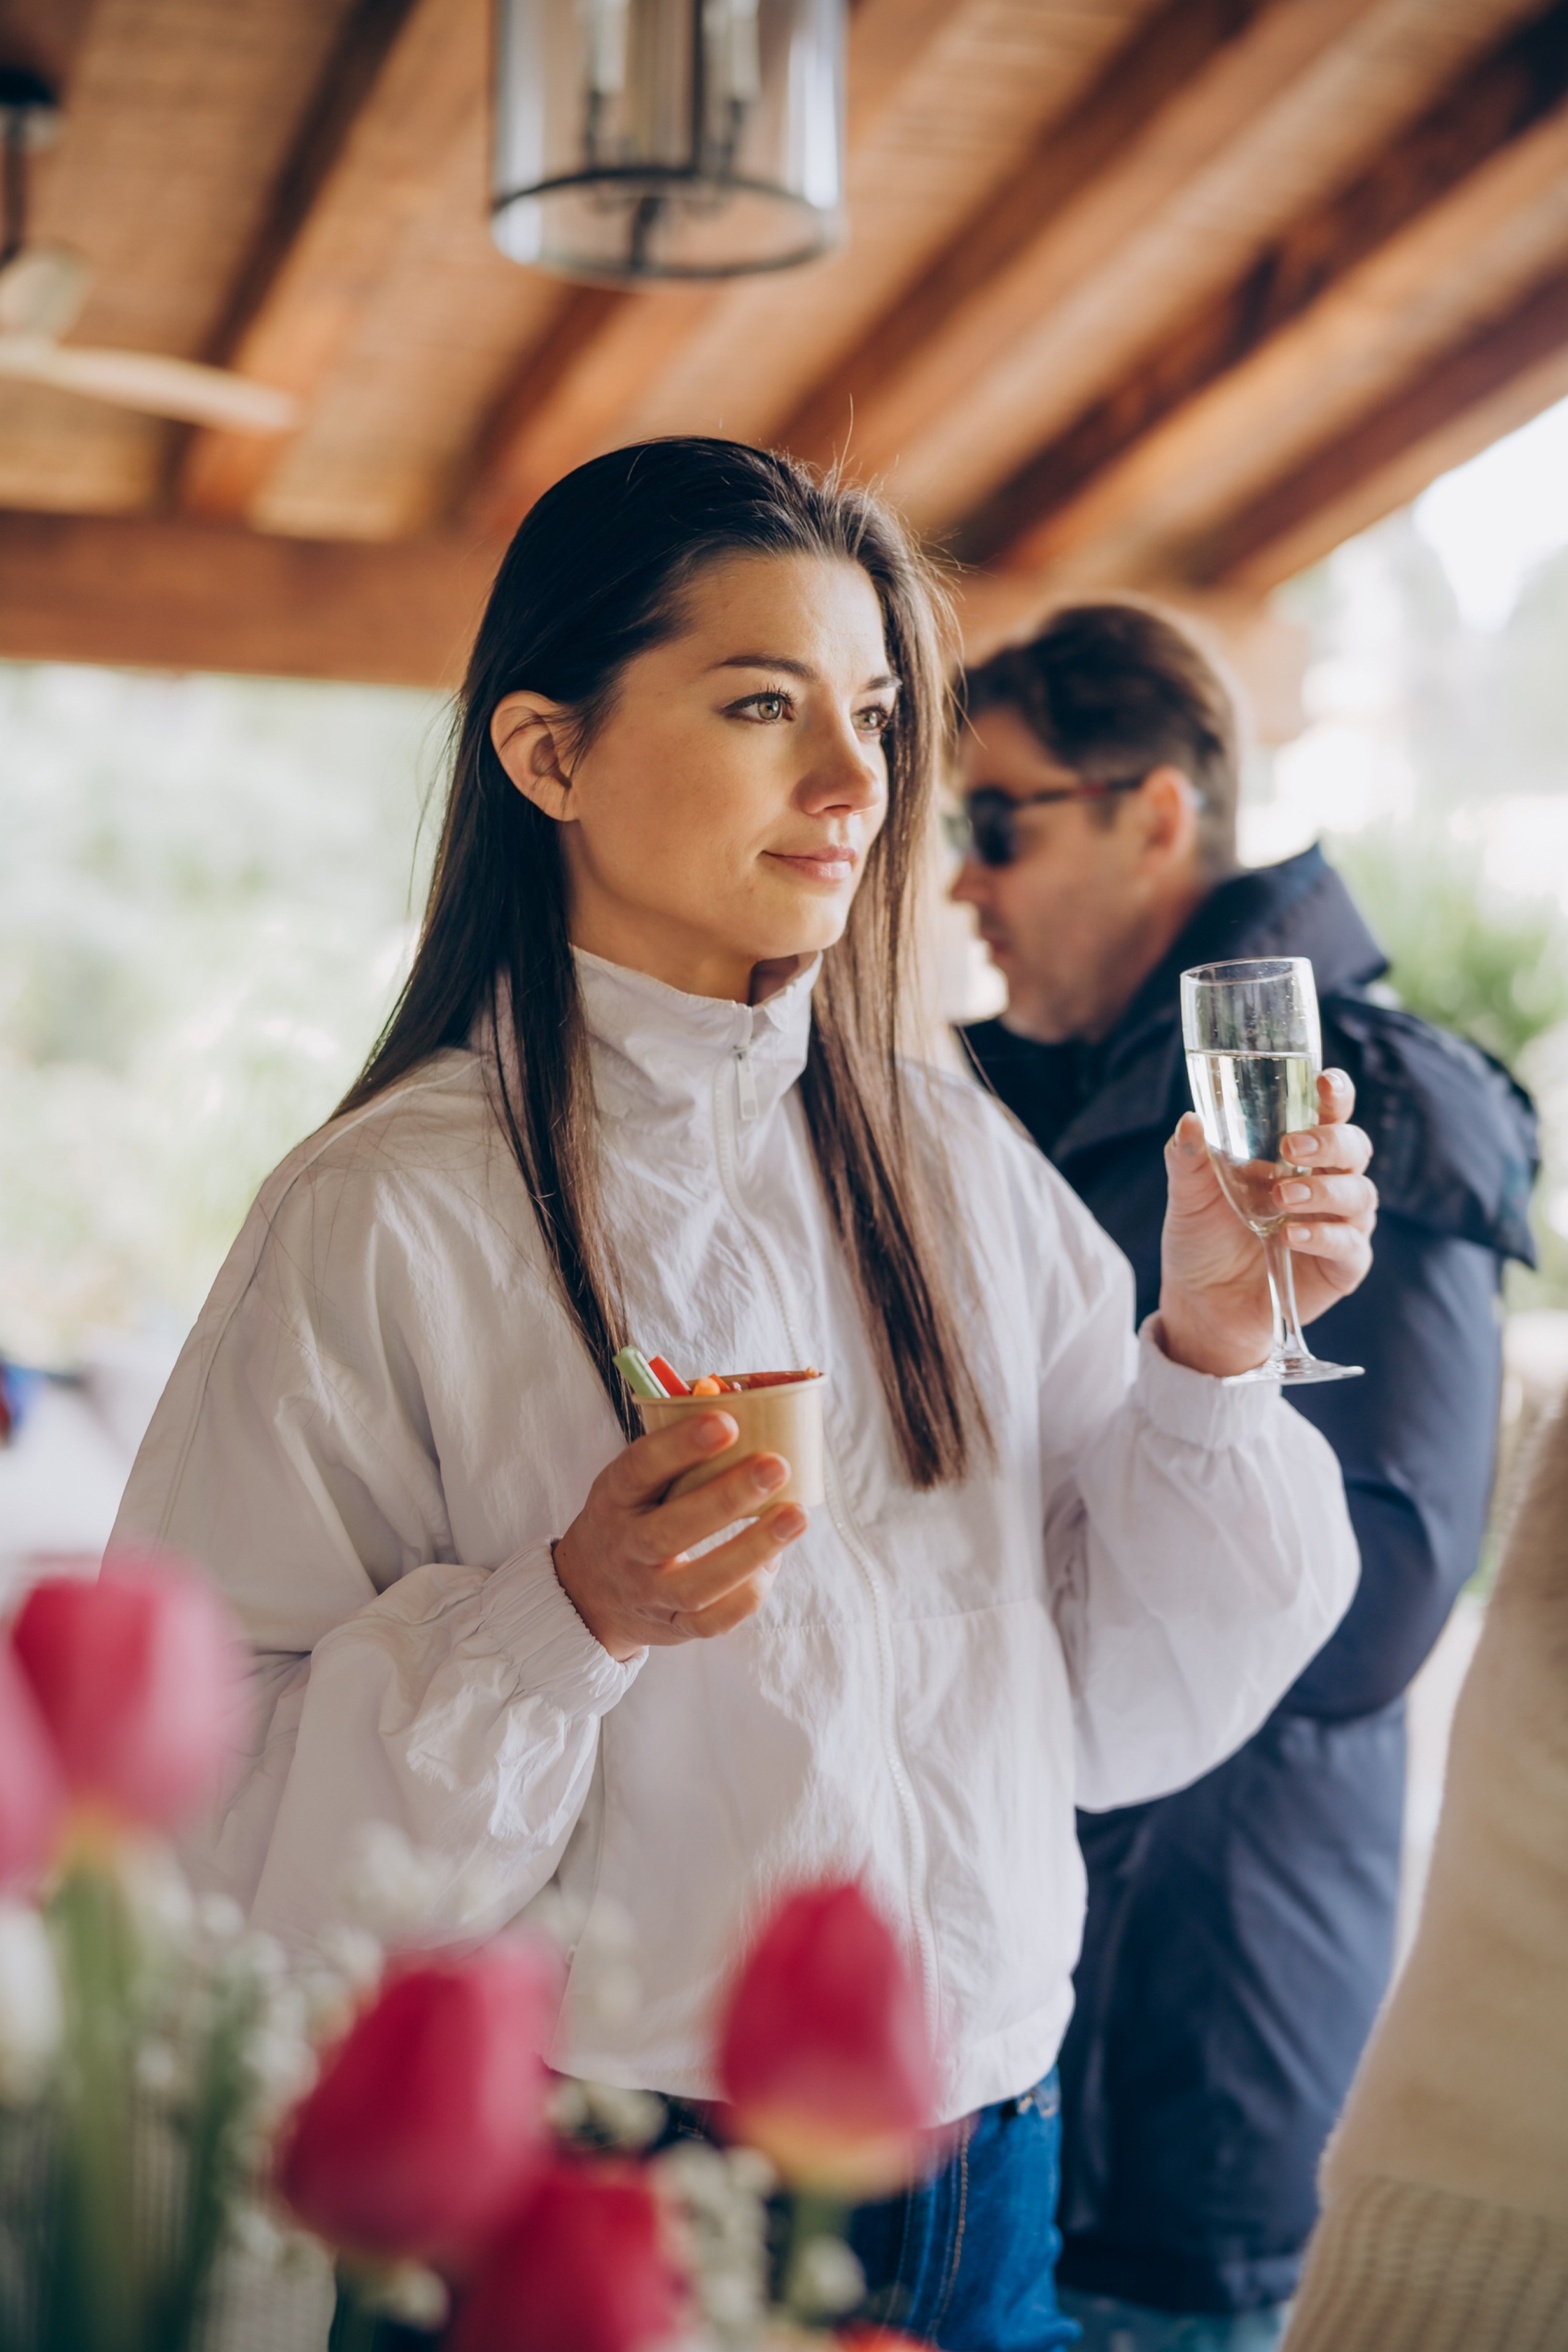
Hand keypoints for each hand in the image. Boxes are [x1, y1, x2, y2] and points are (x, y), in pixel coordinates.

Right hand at [552, 1413, 805, 1662]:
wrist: (591, 1592)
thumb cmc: (631, 1516)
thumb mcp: (633, 1481)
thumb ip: (675, 1454)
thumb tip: (744, 1409)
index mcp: (614, 1498)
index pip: (639, 1469)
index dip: (680, 1446)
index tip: (727, 1422)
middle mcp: (626, 1548)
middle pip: (670, 1530)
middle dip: (727, 1498)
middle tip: (776, 1466)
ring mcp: (648, 1593)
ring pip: (698, 1584)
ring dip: (751, 1549)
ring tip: (796, 1516)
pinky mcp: (673, 1628)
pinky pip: (713, 1622)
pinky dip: (747, 1595)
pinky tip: (774, 1562)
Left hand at [1158, 1069, 1376, 1378]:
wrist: (1201, 1302)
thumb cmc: (1203, 1237)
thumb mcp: (1188, 1194)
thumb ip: (1189, 1157)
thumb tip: (1190, 1120)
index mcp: (1299, 1154)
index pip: (1330, 1113)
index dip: (1336, 1095)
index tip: (1326, 1081)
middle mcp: (1328, 1182)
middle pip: (1355, 1148)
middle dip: (1331, 1141)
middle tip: (1292, 1147)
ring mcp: (1341, 1224)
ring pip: (1359, 1195)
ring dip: (1324, 1192)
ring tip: (1282, 1199)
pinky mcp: (1343, 1266)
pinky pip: (1350, 1246)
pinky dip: (1324, 1238)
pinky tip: (1291, 1237)